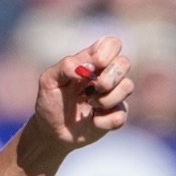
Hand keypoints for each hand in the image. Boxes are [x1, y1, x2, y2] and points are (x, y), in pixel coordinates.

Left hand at [31, 36, 132, 153]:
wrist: (51, 131)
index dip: (106, 53)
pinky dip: (104, 121)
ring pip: (127, 87)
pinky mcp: (115, 115)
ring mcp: (113, 95)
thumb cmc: (50, 101)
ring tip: (88, 105)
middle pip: (125, 62)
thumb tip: (83, 69)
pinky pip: (121, 115)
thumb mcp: (48, 81)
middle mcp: (106, 75)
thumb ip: (64, 67)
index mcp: (92, 62)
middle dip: (109, 78)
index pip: (112, 44)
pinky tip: (92, 121)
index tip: (92, 67)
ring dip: (106, 100)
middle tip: (91, 89)